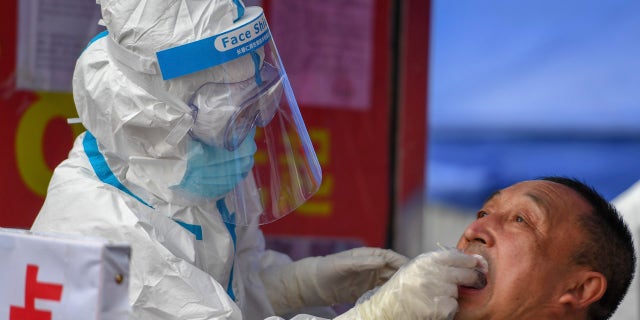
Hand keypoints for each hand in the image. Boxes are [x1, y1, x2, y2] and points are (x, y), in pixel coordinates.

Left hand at [260, 247, 407, 314]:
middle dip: (404, 277)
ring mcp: (369, 280)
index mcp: (368, 256)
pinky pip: (380, 294)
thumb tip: (382, 260)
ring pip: (388, 283)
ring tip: (408, 296)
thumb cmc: (327, 268)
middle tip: (416, 286)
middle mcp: (371, 267)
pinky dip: (387, 297)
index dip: (403, 262)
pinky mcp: (364, 292)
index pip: (390, 257)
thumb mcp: (344, 264)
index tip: (414, 270)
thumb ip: (362, 262)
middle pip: (393, 271)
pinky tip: (394, 304)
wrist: (311, 284)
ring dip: (397, 288)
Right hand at [335, 249, 486, 319]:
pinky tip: (433, 308)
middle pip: (465, 273)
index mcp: (425, 260)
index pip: (456, 256)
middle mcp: (432, 273)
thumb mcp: (413, 269)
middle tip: (478, 280)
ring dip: (451, 296)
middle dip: (473, 277)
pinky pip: (452, 307)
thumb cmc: (399, 290)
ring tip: (434, 297)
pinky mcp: (438, 308)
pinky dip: (446, 309)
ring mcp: (436, 291)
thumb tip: (467, 261)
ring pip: (457, 292)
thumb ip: (436, 264)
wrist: (385, 310)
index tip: (478, 263)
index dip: (470, 260)